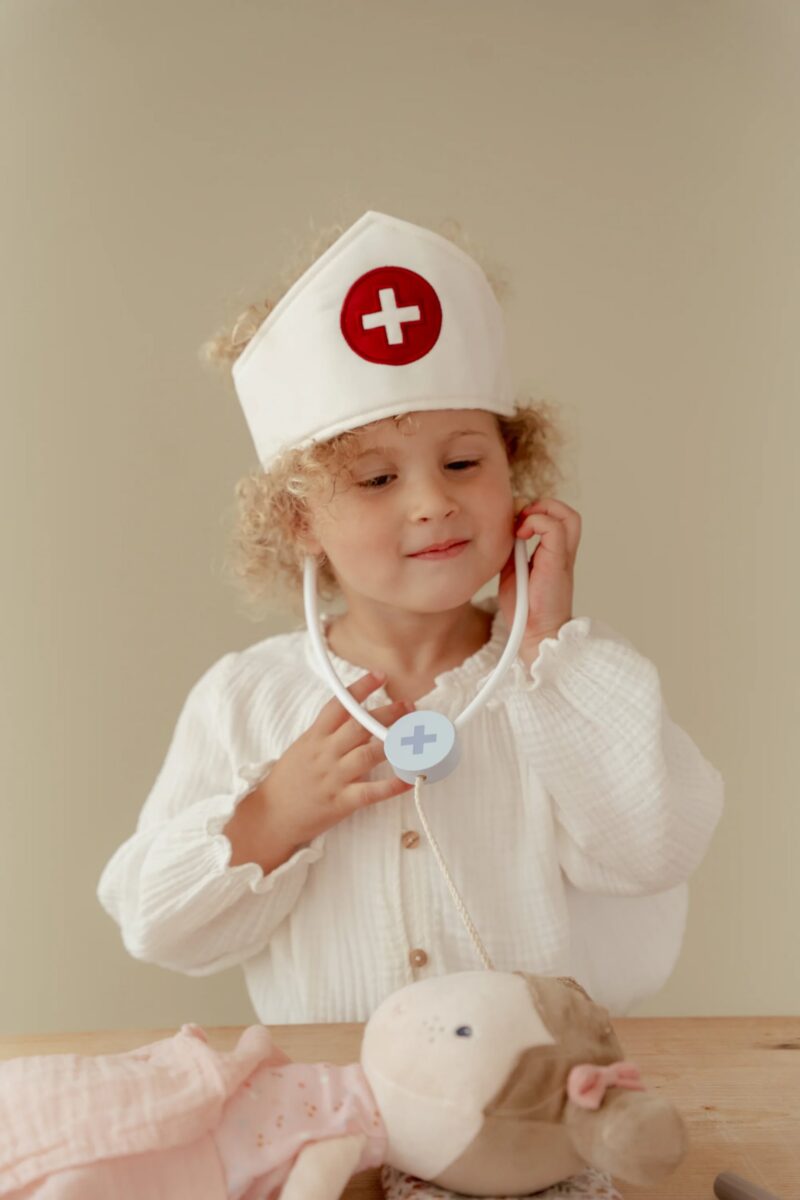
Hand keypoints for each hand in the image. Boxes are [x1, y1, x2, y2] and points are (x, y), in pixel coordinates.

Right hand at [266, 672, 416, 842]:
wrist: (270, 816)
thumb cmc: (287, 781)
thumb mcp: (301, 748)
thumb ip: (325, 733)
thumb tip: (354, 716)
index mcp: (314, 737)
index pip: (339, 706)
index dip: (360, 688)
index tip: (380, 676)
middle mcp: (325, 754)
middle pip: (360, 727)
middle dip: (388, 713)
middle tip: (409, 705)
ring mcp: (333, 778)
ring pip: (368, 754)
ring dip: (394, 743)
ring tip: (415, 736)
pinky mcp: (341, 802)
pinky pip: (370, 792)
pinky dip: (393, 785)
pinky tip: (411, 778)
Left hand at [497, 496, 580, 663]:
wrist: (536, 633)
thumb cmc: (525, 608)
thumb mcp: (512, 572)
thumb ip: (512, 552)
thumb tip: (503, 532)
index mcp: (553, 554)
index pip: (555, 519)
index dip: (535, 511)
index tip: (514, 521)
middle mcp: (562, 553)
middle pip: (567, 514)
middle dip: (543, 505)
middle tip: (521, 517)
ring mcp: (562, 557)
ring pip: (568, 516)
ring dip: (544, 511)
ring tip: (523, 524)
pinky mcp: (557, 562)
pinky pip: (555, 529)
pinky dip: (537, 522)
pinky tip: (521, 534)